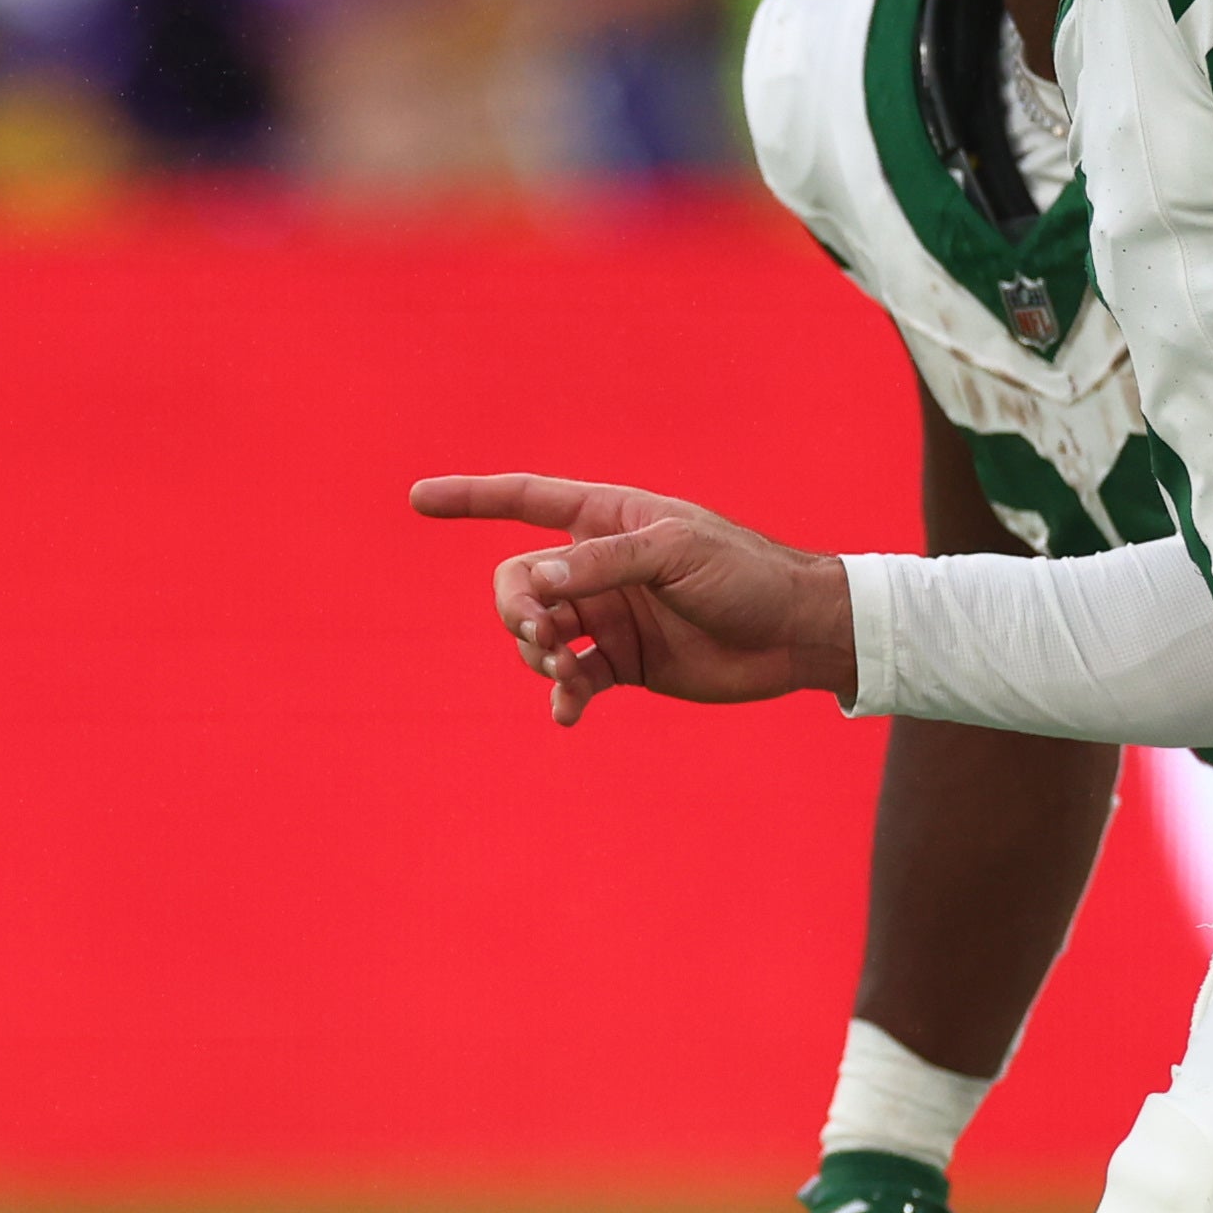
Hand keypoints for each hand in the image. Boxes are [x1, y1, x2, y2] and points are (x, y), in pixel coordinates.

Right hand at [409, 474, 862, 725]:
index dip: (471, 498)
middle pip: (518, 583)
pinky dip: (562, 697)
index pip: (525, 500)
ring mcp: (608, 615)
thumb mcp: (675, 554)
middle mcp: (598, 566)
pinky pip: (570, 681)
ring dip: (538, 655)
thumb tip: (534, 584)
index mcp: (608, 518)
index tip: (418, 499)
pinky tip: (569, 713)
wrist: (794, 634)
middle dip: (515, 611)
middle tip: (542, 637)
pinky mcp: (622, 663)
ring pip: (537, 635)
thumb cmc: (744, 575)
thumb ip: (602, 564)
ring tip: (568, 673)